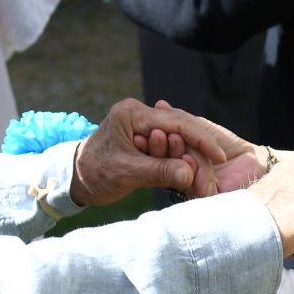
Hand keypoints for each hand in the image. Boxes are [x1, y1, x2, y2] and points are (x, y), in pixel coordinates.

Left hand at [72, 97, 258, 204]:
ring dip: (190, 156)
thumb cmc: (93, 173)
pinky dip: (180, 159)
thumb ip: (158, 171)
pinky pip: (169, 146)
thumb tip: (189, 174)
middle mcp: (138, 114)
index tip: (219, 156)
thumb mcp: (126, 173)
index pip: (175, 122)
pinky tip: (192, 171)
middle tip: (214, 170)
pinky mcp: (144, 138)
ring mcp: (141, 125)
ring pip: (177, 137)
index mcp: (131, 114)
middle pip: (180, 127)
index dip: (200, 139)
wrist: (74, 179)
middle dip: (198, 150)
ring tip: (203, 175)